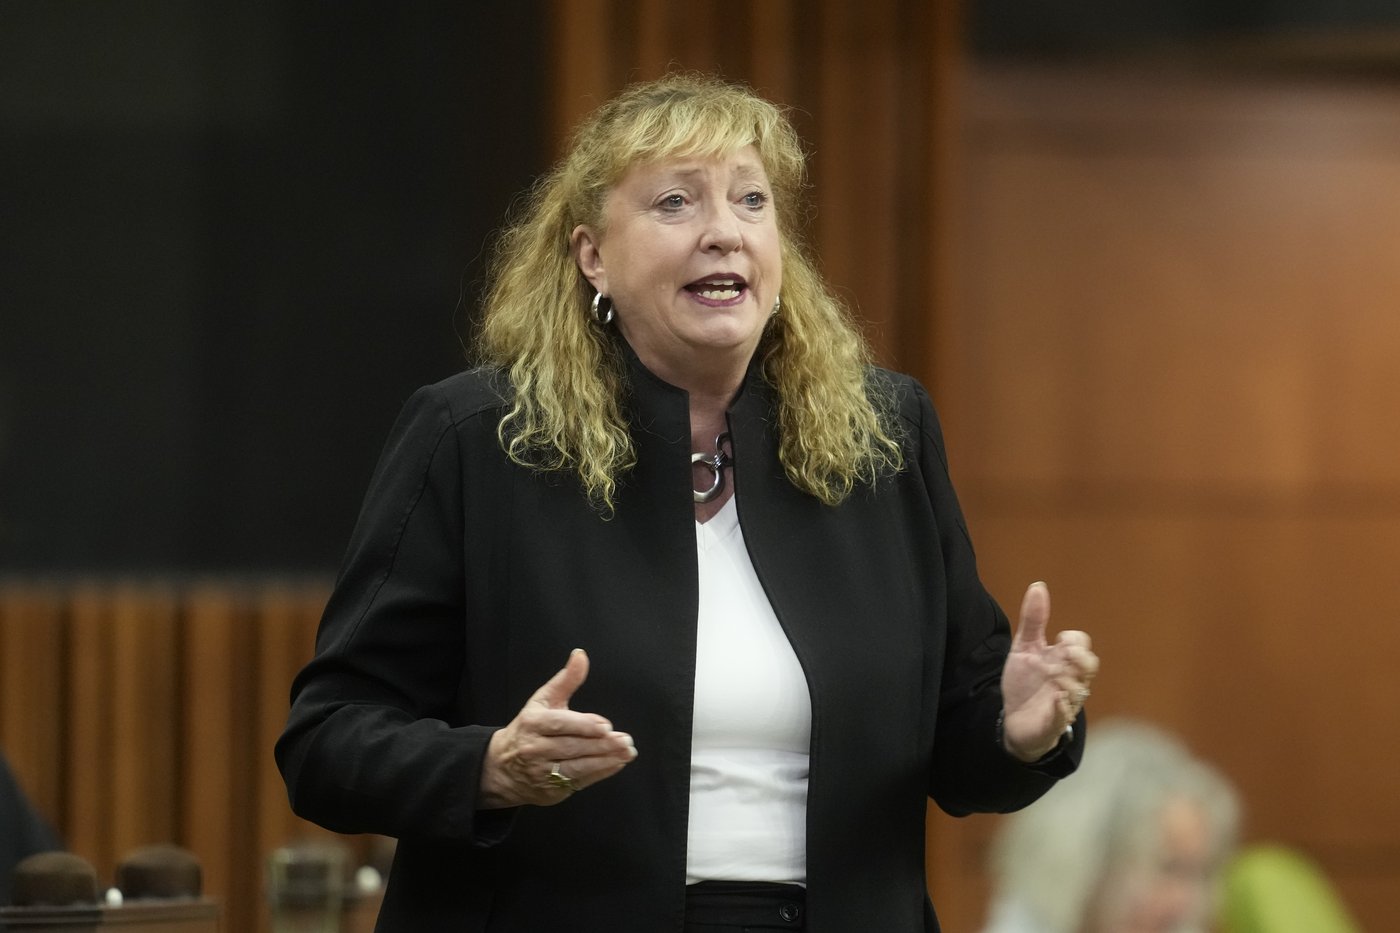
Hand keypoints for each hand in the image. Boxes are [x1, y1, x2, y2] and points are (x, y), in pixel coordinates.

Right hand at [478, 648, 637, 807]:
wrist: (503, 767)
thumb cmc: (529, 728)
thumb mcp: (543, 701)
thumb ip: (565, 680)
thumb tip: (581, 655)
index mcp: (533, 723)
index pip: (560, 724)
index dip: (583, 725)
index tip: (606, 726)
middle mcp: (535, 748)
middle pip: (571, 747)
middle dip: (601, 745)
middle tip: (626, 741)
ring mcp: (541, 772)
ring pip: (576, 767)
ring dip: (605, 760)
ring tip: (626, 752)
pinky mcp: (550, 790)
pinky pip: (578, 782)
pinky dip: (599, 773)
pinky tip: (616, 764)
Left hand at [999, 582, 1098, 762]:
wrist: (1013, 719)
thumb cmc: (1025, 683)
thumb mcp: (1025, 648)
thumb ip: (1033, 620)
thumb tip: (1039, 585)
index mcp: (1063, 661)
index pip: (1082, 644)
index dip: (1075, 639)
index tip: (1059, 638)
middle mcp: (1069, 680)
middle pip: (1090, 666)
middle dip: (1081, 658)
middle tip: (1064, 654)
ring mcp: (1064, 701)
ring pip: (1079, 690)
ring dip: (1068, 681)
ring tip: (1053, 675)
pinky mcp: (1053, 721)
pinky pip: (1064, 715)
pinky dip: (1062, 708)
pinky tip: (1055, 699)